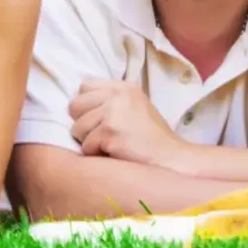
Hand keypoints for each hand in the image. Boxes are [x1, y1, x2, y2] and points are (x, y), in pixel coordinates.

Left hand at [68, 80, 187, 168]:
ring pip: (77, 128)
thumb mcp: (135, 108)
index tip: (100, 120)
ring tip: (112, 146)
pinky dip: (97, 155)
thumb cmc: (152, 139)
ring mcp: (114, 113)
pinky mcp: (110, 133)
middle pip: (75, 105)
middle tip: (103, 135)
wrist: (173, 160)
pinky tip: (115, 155)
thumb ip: (110, 100)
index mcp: (124, 87)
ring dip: (89, 142)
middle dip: (83, 124)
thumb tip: (77, 106)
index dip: (87, 107)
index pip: (84, 87)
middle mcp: (118, 95)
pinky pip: (86, 147)